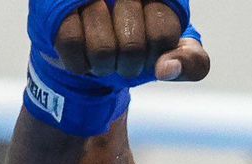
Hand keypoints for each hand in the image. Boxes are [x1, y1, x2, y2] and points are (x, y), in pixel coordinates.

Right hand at [23, 0, 206, 135]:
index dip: (157, 56)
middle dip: (130, 66)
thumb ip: (192, 62)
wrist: (93, 44)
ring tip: (104, 59)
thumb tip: (166, 70)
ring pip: (102, 49)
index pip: (162, 34)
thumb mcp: (176, 53)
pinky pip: (71, 44)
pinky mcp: (59, 4)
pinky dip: (80, 64)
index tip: (151, 53)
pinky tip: (84, 57)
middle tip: (125, 59)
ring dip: (105, 68)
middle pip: (133, 46)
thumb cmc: (142, 43)